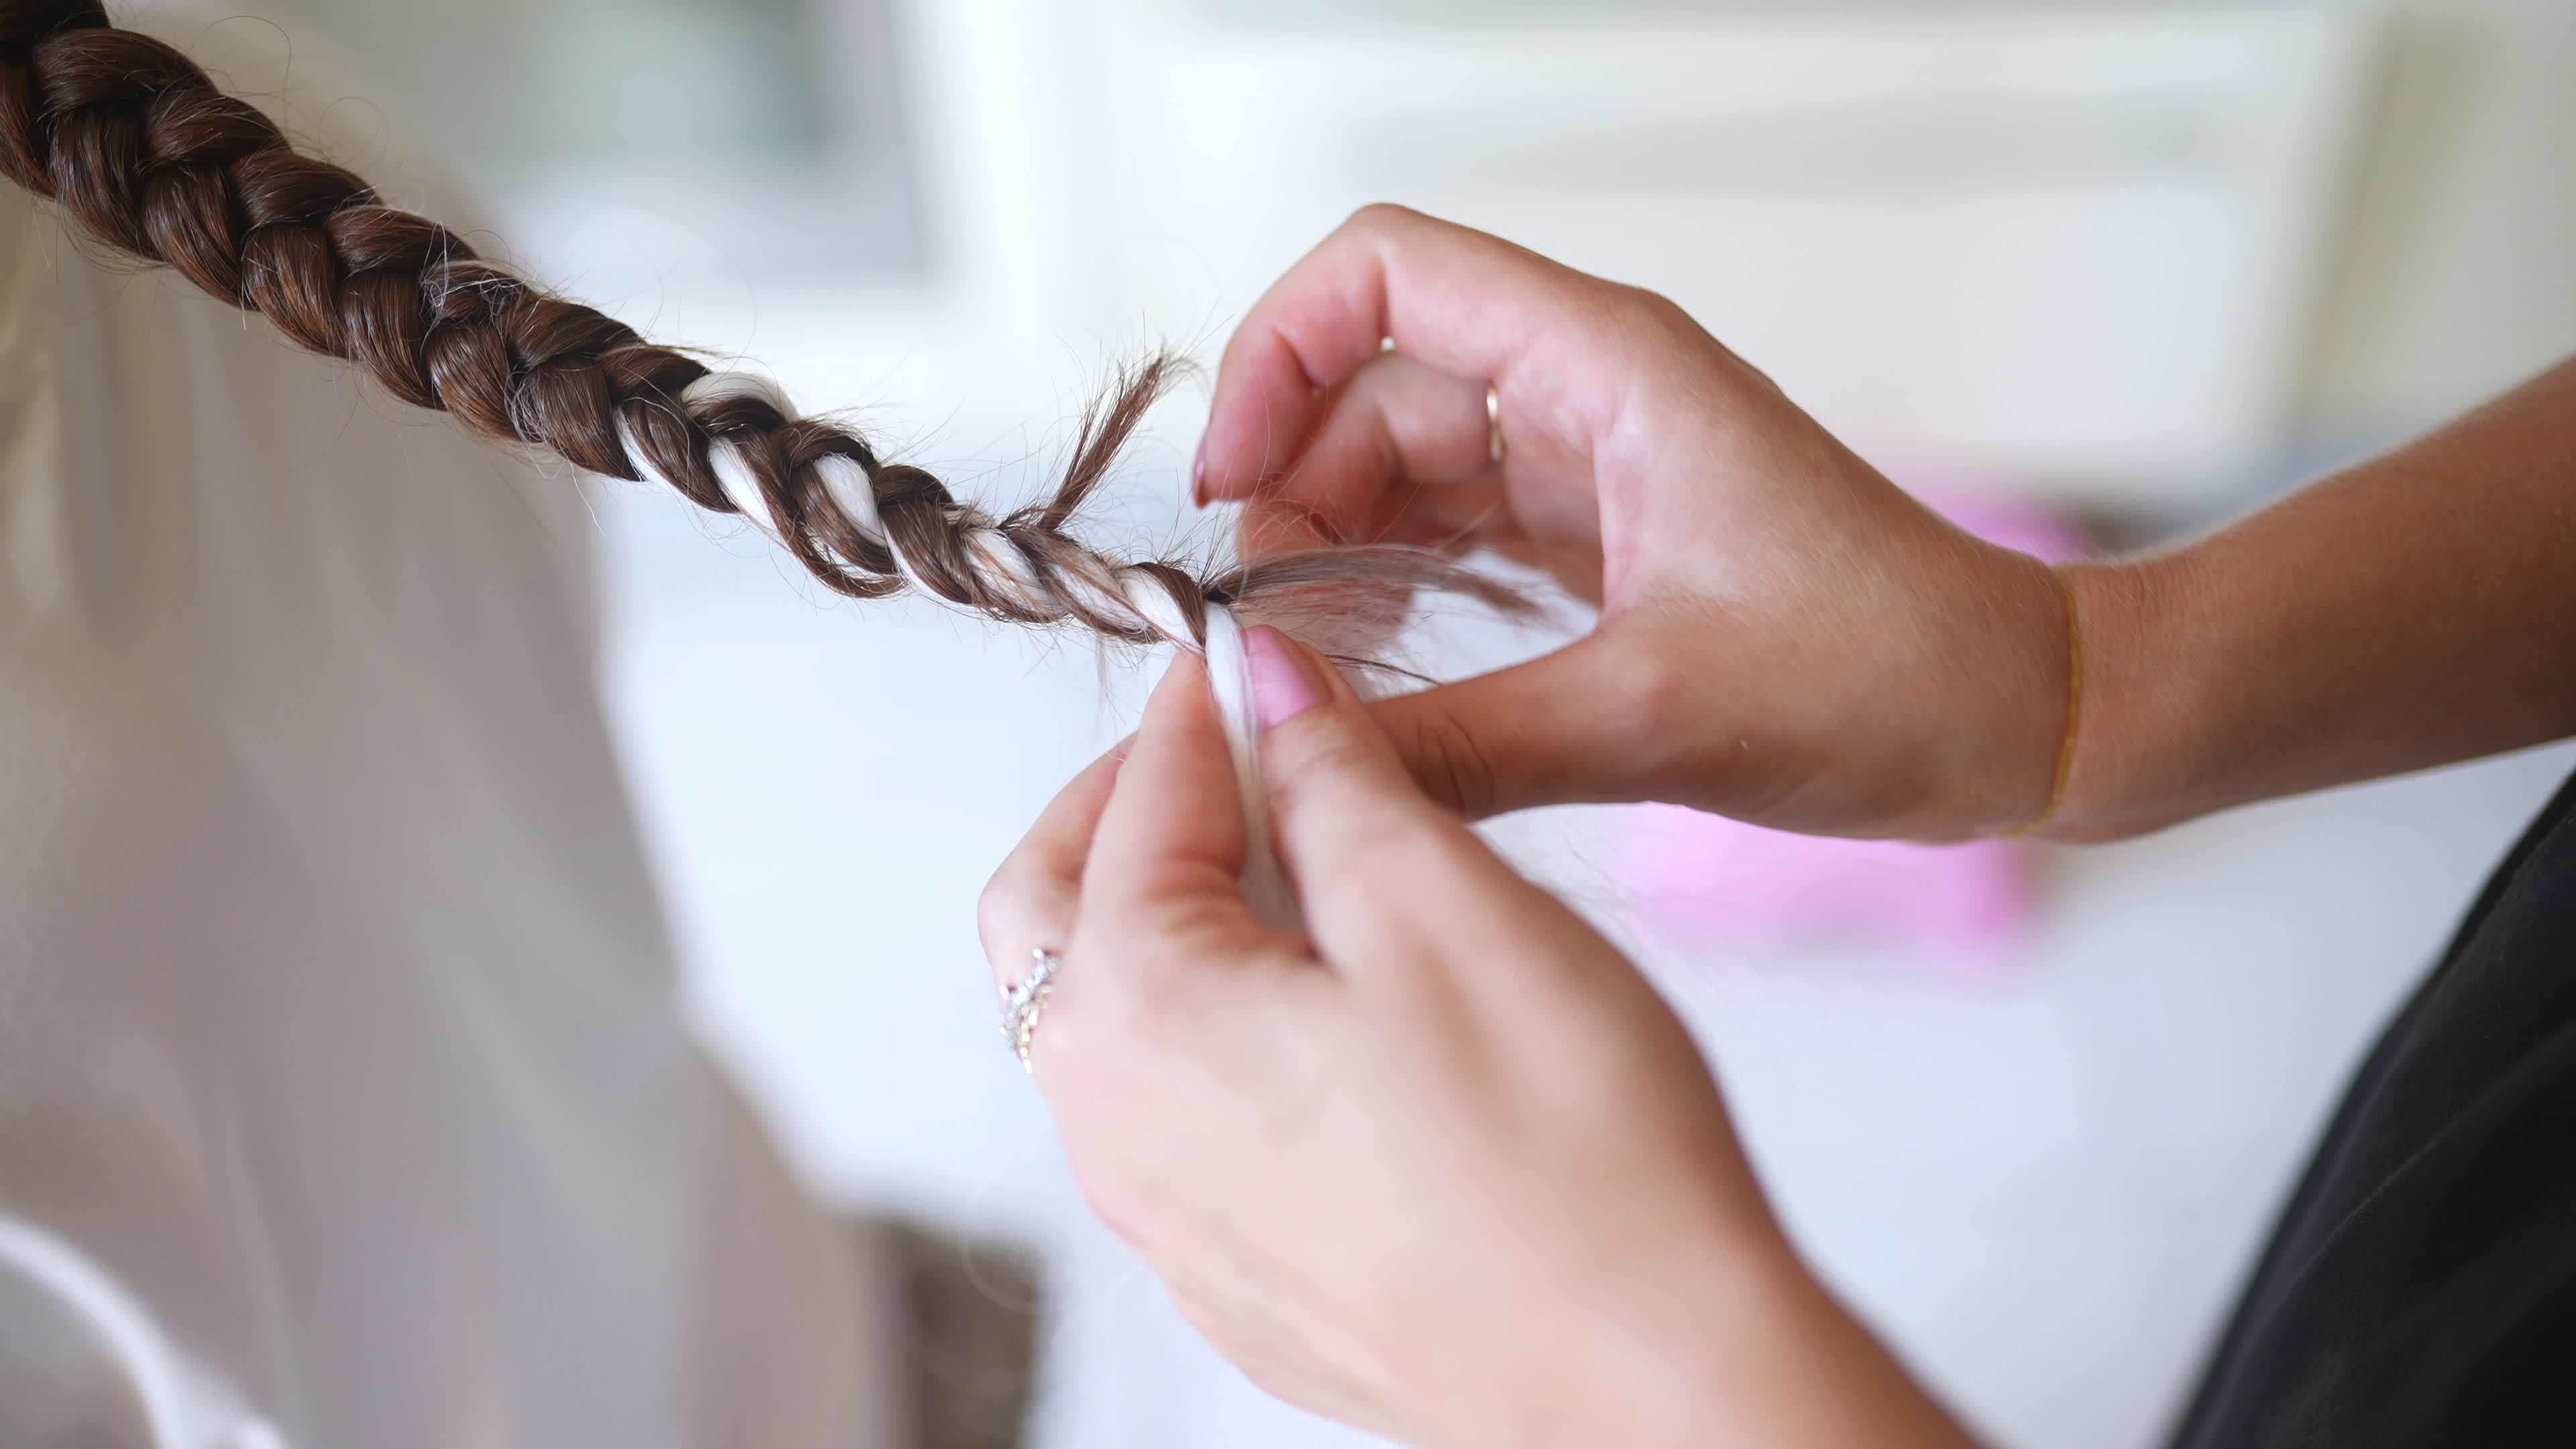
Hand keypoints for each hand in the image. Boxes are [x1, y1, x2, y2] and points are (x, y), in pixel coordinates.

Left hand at [978, 628, 1978, 1447]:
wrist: (1650, 1383)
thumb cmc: (1568, 1161)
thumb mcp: (1445, 904)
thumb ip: (1332, 776)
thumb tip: (1267, 682)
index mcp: (1136, 1014)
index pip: (1130, 806)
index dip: (1200, 711)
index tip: (1255, 658)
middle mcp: (1113, 1130)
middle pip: (1056, 915)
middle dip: (1136, 811)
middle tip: (1247, 753)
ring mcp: (1170, 1221)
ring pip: (1116, 1021)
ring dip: (1177, 922)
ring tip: (1309, 873)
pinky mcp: (1239, 1280)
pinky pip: (1181, 1120)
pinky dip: (1222, 1033)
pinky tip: (1341, 1015)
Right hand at [1198, 205, 2068, 838]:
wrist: (2015, 717)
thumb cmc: (1891, 673)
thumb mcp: (1659, 715)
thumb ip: (1467, 737)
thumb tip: (1298, 757)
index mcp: (1608, 368)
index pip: (1386, 272)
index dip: (1276, 354)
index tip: (1233, 487)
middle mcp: (1589, 394)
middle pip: (1370, 383)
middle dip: (1291, 484)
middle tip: (1260, 620)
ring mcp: (1592, 465)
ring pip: (1402, 465)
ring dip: (1333, 545)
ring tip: (1300, 656)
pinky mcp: (1599, 541)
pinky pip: (1451, 535)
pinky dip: (1389, 586)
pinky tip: (1359, 665)